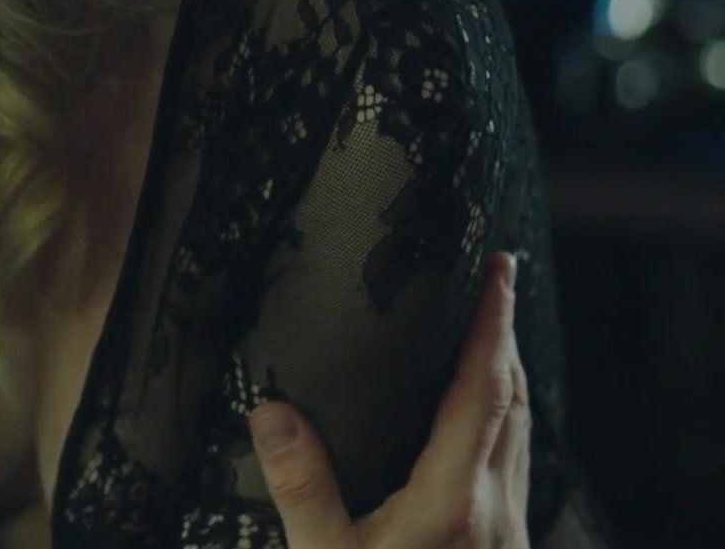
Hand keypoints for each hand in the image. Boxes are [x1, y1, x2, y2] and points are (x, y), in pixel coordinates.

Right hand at [248, 252, 530, 548]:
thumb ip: (299, 483)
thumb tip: (269, 407)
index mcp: (452, 499)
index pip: (483, 390)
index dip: (492, 323)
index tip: (494, 268)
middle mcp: (492, 508)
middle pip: (514, 401)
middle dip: (506, 333)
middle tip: (494, 276)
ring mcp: (504, 530)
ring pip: (521, 433)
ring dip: (510, 374)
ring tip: (490, 332)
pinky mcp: (501, 548)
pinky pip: (513, 462)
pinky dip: (503, 418)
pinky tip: (478, 424)